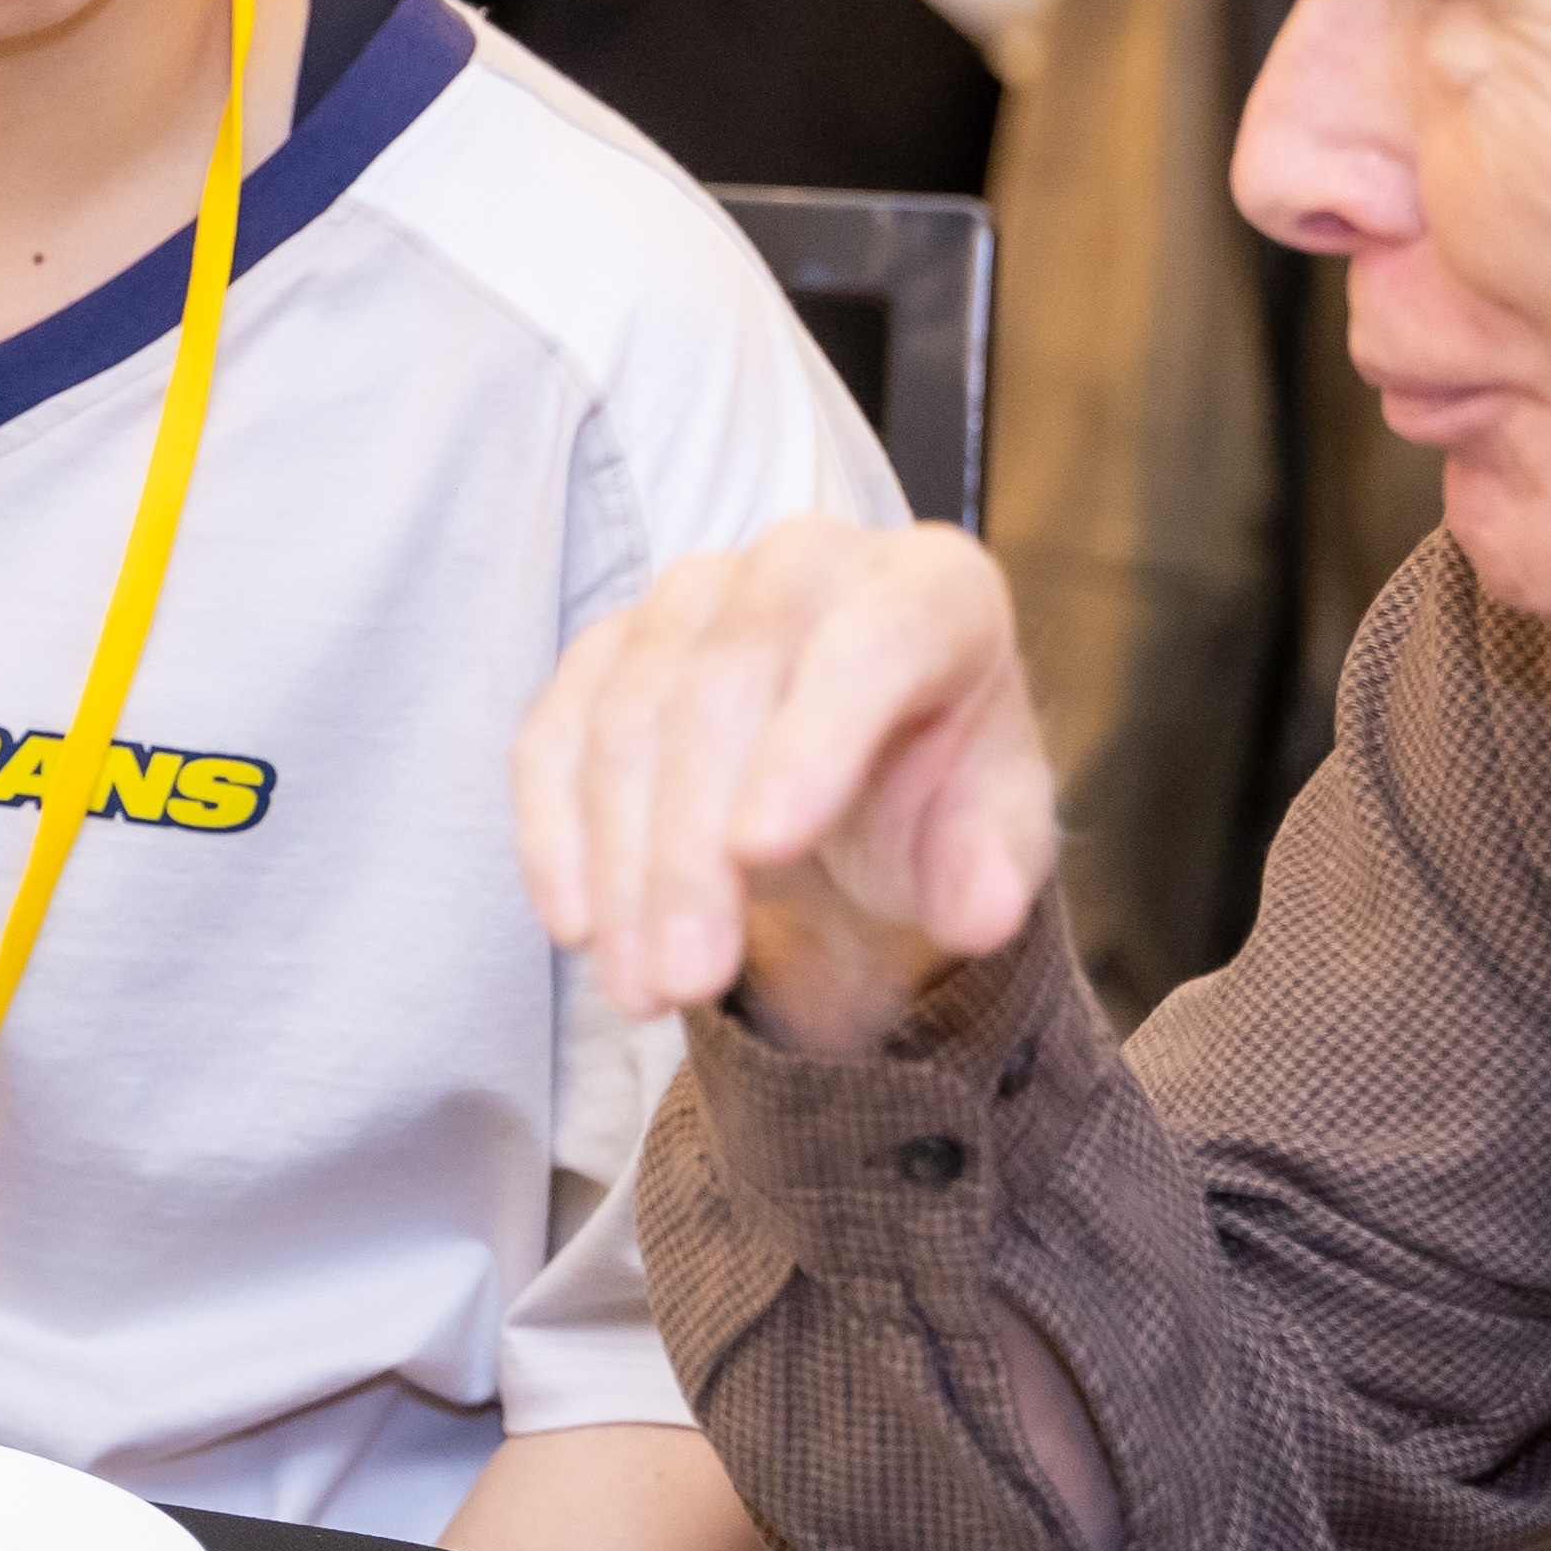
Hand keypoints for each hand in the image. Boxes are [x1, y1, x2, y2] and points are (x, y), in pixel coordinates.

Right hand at [509, 515, 1058, 1047]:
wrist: (870, 763)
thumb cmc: (940, 784)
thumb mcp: (996, 829)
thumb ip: (994, 863)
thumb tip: (976, 912)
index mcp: (932, 588)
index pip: (868, 645)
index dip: (809, 743)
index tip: (762, 852)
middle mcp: (804, 562)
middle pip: (722, 681)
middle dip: (690, 843)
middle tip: (688, 977)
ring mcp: (691, 595)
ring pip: (627, 715)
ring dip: (622, 865)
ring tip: (644, 987)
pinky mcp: (608, 643)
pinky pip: (555, 730)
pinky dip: (555, 835)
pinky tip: (577, 926)